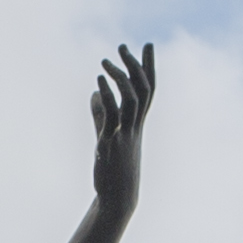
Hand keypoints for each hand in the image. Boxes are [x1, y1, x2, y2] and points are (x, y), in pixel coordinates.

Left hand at [86, 43, 153, 219]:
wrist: (117, 198)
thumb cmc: (113, 169)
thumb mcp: (106, 136)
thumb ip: (100, 114)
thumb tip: (93, 94)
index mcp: (138, 124)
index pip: (149, 90)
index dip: (149, 66)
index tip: (147, 44)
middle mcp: (136, 126)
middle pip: (144, 89)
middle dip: (136, 65)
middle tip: (123, 46)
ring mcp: (126, 133)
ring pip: (131, 99)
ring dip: (120, 77)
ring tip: (106, 62)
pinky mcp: (113, 142)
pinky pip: (113, 115)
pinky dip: (106, 95)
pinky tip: (98, 82)